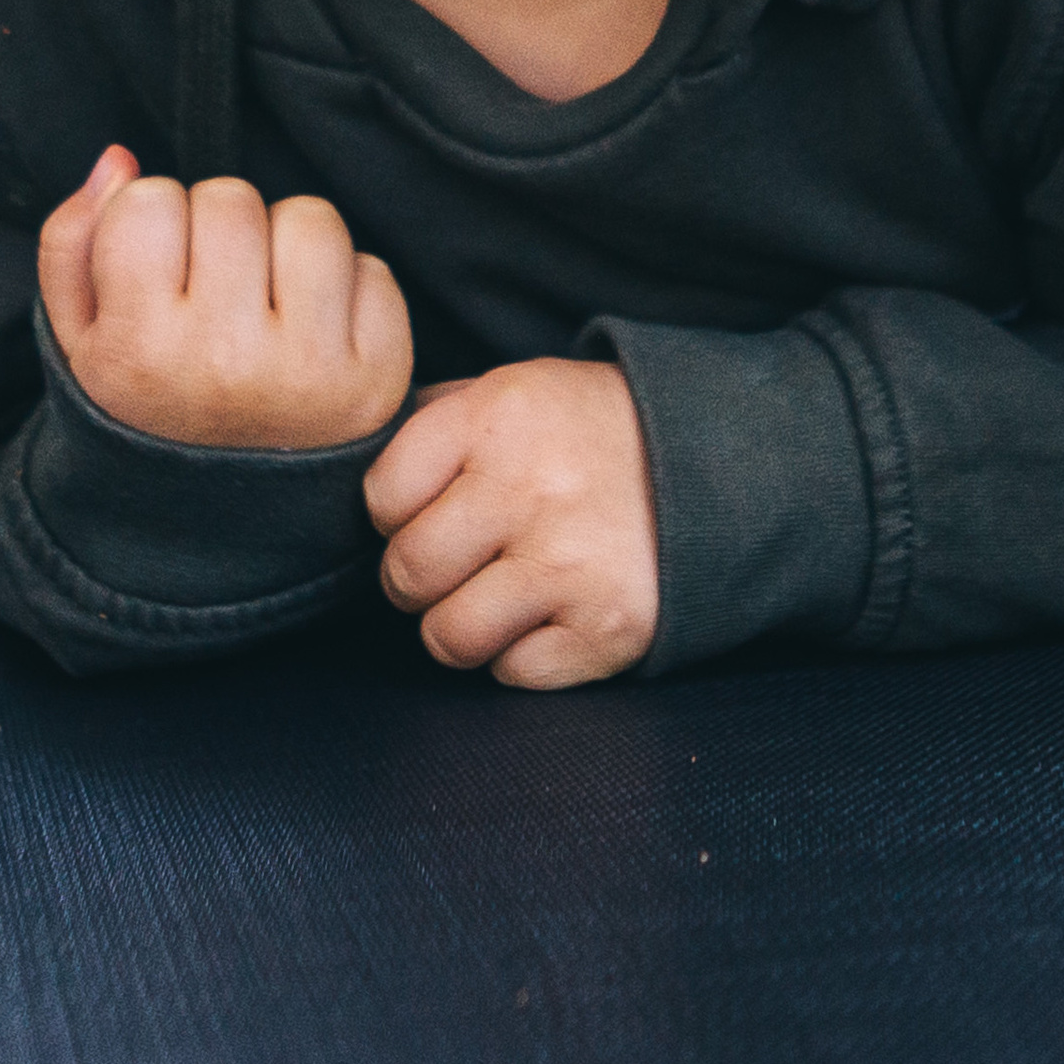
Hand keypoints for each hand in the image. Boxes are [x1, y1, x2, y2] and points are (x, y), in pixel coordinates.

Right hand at [38, 145, 413, 449]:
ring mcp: (308, 374)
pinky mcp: (377, 382)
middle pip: (232, 200)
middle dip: (220, 231)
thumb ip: (73, 243)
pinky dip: (348, 290)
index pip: (150, 201)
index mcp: (139, 352)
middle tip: (213, 295)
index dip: (152, 227)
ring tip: (264, 307)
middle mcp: (224, 363)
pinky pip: (373, 270)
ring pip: (310, 220)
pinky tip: (313, 337)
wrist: (216, 533)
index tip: (155, 278)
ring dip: (287, 247)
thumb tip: (120, 160)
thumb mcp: (77, 344)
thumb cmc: (143, 412)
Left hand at [365, 357, 659, 689]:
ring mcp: (571, 563)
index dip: (397, 511)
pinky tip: (553, 611)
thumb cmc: (587, 430)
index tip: (431, 506)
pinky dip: (524, 654)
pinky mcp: (608, 628)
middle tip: (459, 560)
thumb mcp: (513, 390)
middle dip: (420, 578)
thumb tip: (346, 463)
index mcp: (498, 414)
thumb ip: (433, 423)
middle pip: (406, 575)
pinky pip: (514, 674)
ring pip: (448, 638)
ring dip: (463, 626)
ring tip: (499, 592)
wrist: (716, 461)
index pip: (381, 497)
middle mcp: (531, 487)